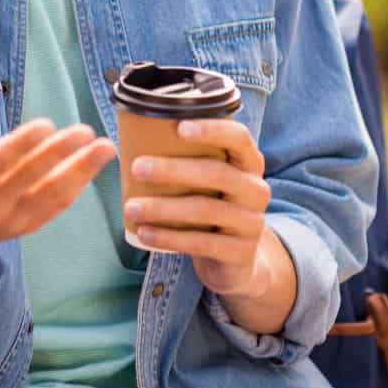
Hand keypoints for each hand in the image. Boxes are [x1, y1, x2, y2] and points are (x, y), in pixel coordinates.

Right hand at [0, 111, 115, 278]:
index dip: (20, 146)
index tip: (45, 125)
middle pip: (30, 177)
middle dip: (60, 154)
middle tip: (84, 130)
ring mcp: (8, 219)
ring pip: (50, 195)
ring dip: (80, 171)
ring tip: (106, 147)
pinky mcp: (22, 225)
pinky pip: (54, 207)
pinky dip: (76, 187)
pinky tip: (94, 166)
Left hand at [123, 118, 273, 297]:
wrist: (236, 259)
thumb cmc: (210, 205)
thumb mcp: (207, 180)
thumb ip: (186, 157)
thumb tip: (133, 132)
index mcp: (249, 163)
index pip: (238, 138)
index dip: (213, 130)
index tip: (179, 127)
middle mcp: (256, 190)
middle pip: (217, 173)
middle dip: (173, 169)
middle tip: (136, 168)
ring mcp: (252, 222)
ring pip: (206, 209)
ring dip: (163, 208)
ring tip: (131, 208)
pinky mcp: (242, 252)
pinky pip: (202, 242)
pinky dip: (169, 238)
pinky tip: (144, 233)